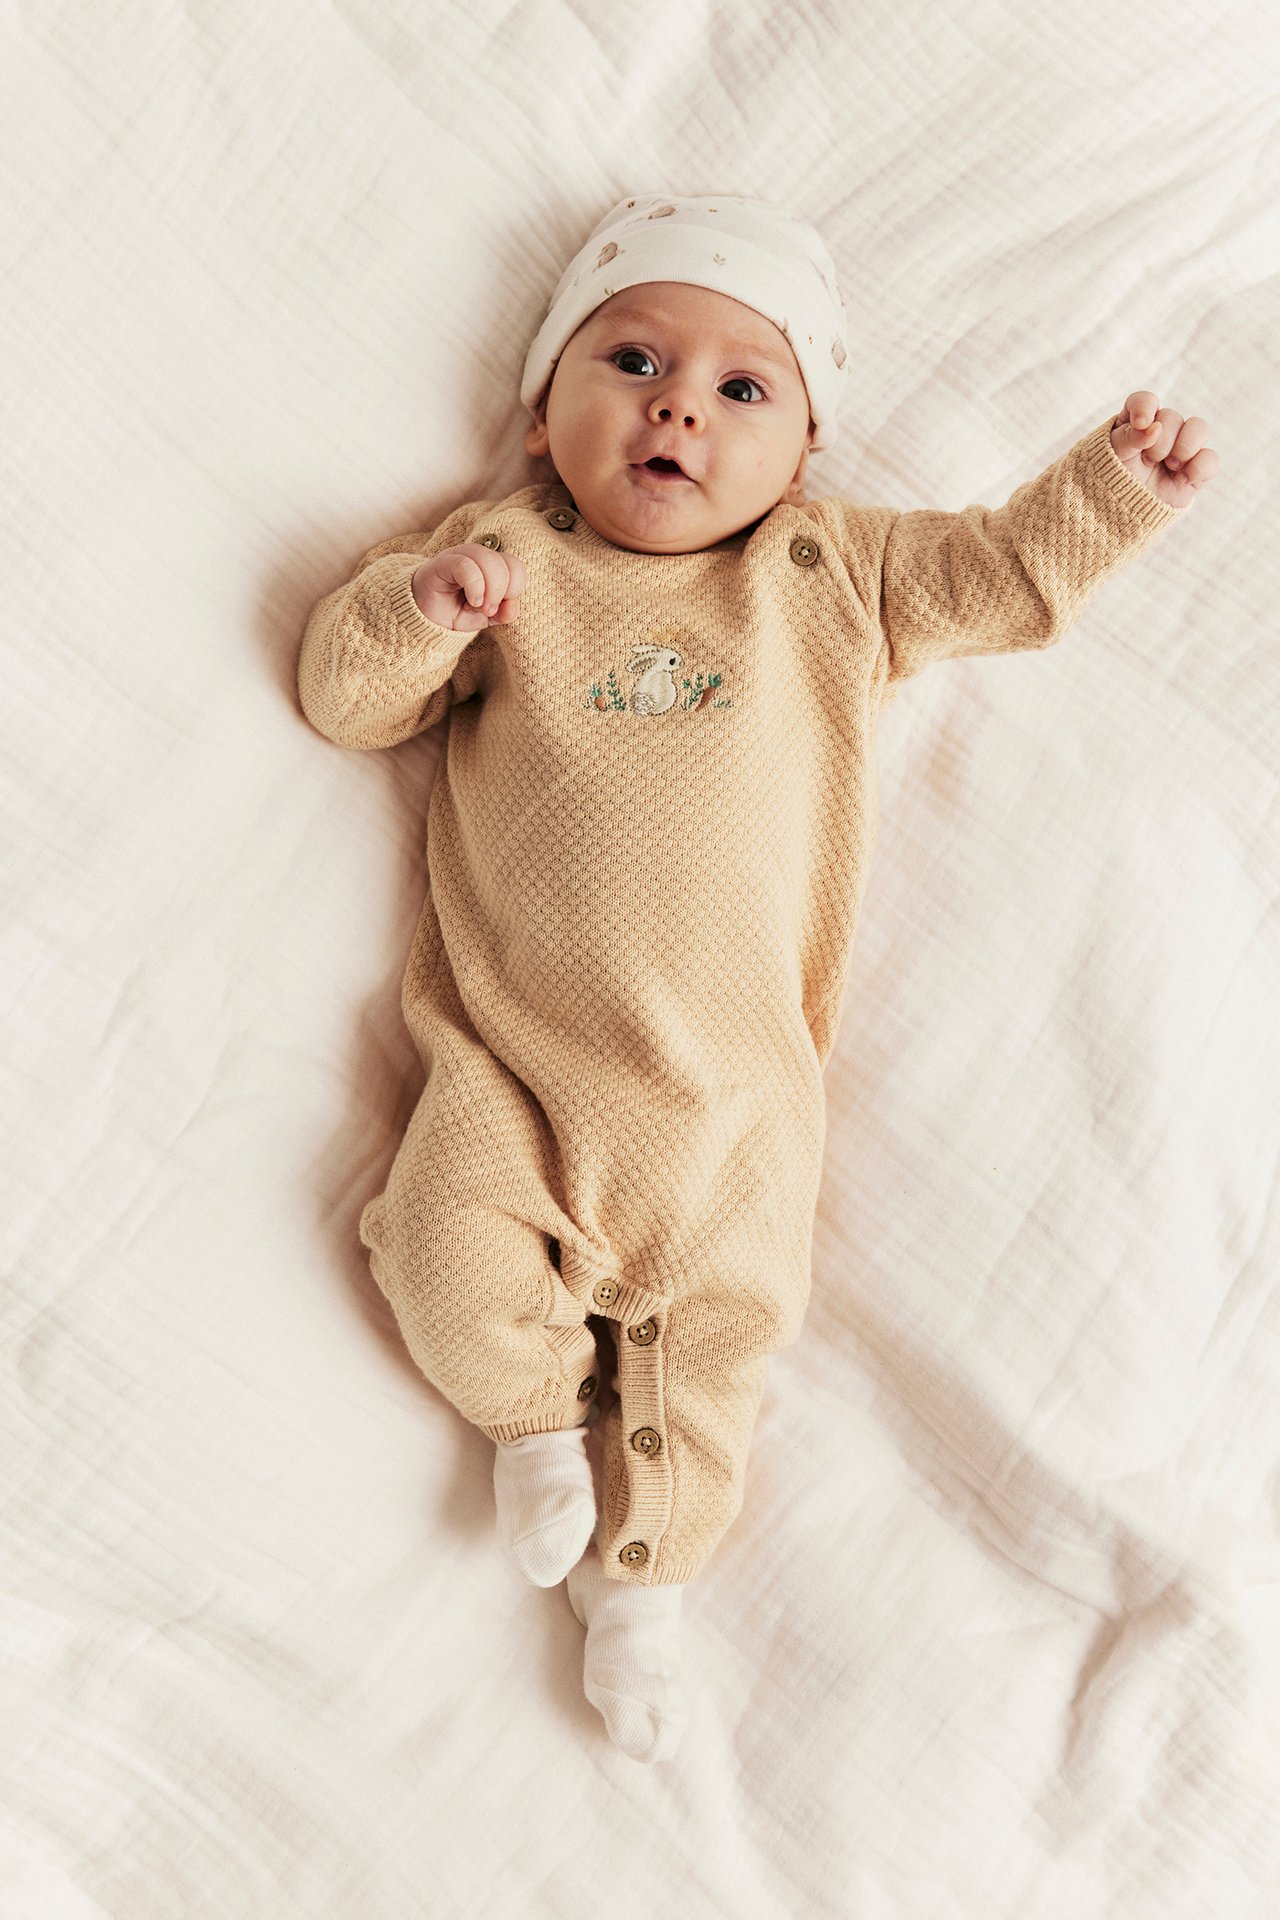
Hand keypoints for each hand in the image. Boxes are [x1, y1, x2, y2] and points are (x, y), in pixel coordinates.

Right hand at [411, 543, 526, 630]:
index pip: (515, 566)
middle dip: (503, 591)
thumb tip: (512, 608)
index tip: (503, 609)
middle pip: (505, 562)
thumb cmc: (454, 613)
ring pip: (487, 559)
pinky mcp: (442, 563)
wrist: (423, 620)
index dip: (515, 588)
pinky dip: (475, 585)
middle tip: (490, 610)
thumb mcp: (484, 618)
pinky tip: (473, 601)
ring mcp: (459, 556)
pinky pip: (465, 566)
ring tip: (480, 607)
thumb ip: (502, 613)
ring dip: (491, 588)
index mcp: (491, 566)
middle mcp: (477, 556)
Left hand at [1109, 392, 1217, 508]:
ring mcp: (1179, 451)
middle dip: (1162, 439)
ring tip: (1171, 465)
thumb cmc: (1110, 482)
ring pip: (1200, 428)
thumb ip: (1129, 437)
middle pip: (1172, 416)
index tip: (1142, 423)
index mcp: (1135, 424)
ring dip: (1186, 445)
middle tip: (1149, 460)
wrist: (1118, 519)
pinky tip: (1183, 478)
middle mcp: (1160, 433)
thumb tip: (1154, 426)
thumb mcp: (1111, 457)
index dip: (1145, 407)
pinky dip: (1200, 466)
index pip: (1144, 401)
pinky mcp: (1194, 472)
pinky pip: (1211, 459)